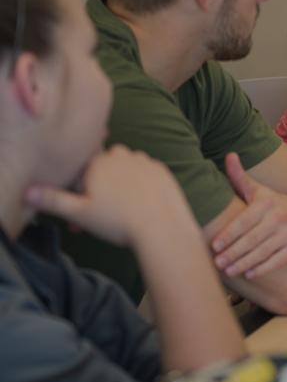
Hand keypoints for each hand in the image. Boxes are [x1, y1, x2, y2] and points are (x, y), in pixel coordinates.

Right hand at [24, 145, 193, 245]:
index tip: (80, 219)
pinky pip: (145, 176)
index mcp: (98, 162)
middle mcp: (121, 155)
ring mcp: (144, 160)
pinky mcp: (162, 170)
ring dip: (120, 188)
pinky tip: (141, 207)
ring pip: (125, 172)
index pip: (82, 173)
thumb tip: (28, 192)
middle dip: (99, 192)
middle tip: (100, 219)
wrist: (162, 226)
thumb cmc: (117, 220)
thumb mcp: (79, 213)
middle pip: (104, 171)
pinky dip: (140, 188)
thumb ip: (53, 201)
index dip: (79, 195)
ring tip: (122, 215)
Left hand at [211, 153, 286, 278]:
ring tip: (229, 271)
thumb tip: (229, 155)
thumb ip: (240, 176)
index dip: (228, 234)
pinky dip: (263, 268)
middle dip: (233, 253)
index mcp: (266, 203)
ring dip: (244, 263)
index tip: (215, 246)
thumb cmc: (275, 203)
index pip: (244, 221)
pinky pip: (278, 261)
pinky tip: (250, 273)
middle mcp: (280, 218)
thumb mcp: (259, 190)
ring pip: (263, 252)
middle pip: (252, 239)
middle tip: (218, 263)